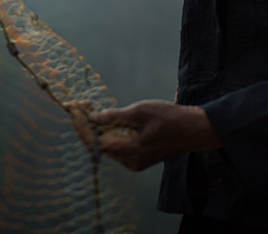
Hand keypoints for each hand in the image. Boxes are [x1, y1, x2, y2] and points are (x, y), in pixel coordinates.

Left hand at [87, 100, 220, 171]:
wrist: (193, 130)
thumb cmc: (170, 118)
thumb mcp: (140, 111)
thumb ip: (114, 116)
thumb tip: (92, 117)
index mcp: (130, 150)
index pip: (95, 140)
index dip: (81, 124)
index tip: (73, 107)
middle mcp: (130, 161)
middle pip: (97, 145)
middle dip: (86, 126)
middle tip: (80, 106)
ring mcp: (134, 163)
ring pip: (105, 147)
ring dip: (95, 129)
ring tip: (89, 109)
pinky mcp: (137, 160)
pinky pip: (115, 148)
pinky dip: (107, 134)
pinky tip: (104, 120)